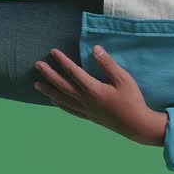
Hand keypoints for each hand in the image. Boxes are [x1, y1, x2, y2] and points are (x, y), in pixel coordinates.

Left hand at [33, 46, 167, 146]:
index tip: (53, 52)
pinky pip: (70, 110)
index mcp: (93, 89)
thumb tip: (95, 49)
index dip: (62, 61)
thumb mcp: (123, 78)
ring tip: (36, 85)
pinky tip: (54, 101)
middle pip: (62, 86)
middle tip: (37, 65)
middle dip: (49, 75)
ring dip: (49, 91)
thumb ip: (107, 64)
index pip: (74, 72)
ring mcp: (86, 110)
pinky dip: (60, 104)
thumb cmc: (132, 100)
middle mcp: (85, 100)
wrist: (136, 125)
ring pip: (62, 99)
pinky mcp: (89, 117)